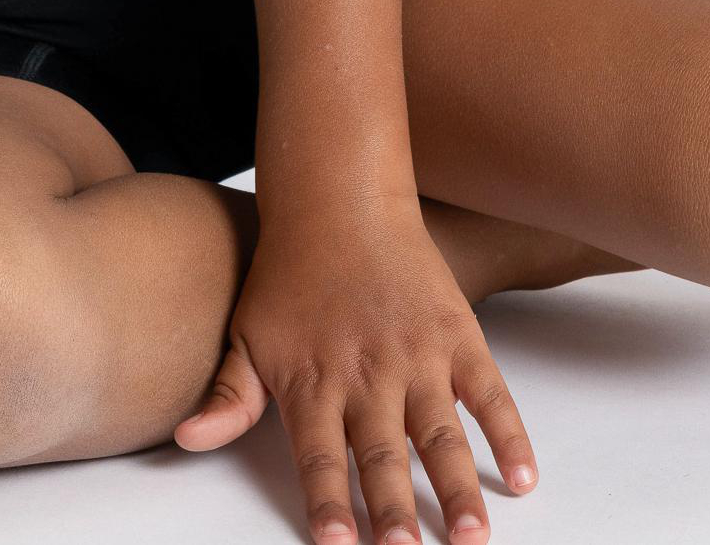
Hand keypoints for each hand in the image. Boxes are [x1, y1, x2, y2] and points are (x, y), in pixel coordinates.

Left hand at [175, 204, 538, 544]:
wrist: (338, 198)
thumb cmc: (287, 274)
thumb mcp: (247, 334)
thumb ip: (228, 396)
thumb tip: (187, 441)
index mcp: (312, 380)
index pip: (318, 456)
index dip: (328, 503)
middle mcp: (366, 373)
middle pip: (381, 455)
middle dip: (395, 510)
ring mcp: (416, 354)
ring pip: (440, 433)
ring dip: (458, 488)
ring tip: (472, 537)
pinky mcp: (456, 333)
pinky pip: (490, 391)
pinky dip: (510, 435)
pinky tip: (523, 478)